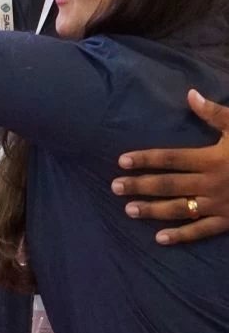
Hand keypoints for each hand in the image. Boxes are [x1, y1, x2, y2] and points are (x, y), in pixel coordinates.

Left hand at [112, 88, 228, 244]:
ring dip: (152, 210)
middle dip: (140, 185)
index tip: (122, 161)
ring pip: (179, 209)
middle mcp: (210, 183)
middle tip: (115, 187)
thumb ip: (214, 113)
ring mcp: (218, 205)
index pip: (170, 158)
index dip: (145, 159)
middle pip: (168, 185)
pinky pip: (201, 231)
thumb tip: (190, 94)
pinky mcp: (227, 222)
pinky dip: (180, 236)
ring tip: (129, 210)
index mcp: (211, 158)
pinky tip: (159, 238)